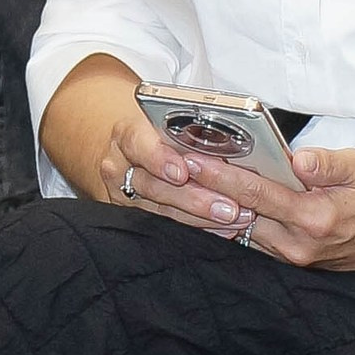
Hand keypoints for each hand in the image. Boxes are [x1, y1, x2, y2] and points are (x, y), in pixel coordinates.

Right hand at [41, 62, 238, 238]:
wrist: (128, 155)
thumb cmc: (158, 134)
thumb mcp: (168, 123)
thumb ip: (189, 132)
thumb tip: (231, 142)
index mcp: (128, 136)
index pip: (138, 144)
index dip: (160, 159)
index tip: (182, 172)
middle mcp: (120, 167)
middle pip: (154, 186)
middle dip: (194, 198)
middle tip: (228, 206)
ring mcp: (124, 196)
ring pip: (161, 212)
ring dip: (201, 217)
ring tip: (233, 218)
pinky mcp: (134, 216)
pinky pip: (166, 227)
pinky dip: (197, 228)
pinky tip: (222, 230)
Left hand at [169, 138, 354, 273]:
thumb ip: (331, 164)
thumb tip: (300, 159)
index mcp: (315, 219)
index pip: (257, 194)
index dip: (221, 175)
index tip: (190, 159)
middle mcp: (297, 245)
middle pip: (237, 215)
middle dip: (201, 192)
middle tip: (166, 171)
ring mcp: (290, 257)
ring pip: (236, 232)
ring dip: (206, 211)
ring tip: (174, 187)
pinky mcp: (288, 260)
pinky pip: (248, 241)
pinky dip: (224, 223)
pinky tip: (201, 206)